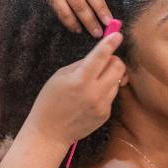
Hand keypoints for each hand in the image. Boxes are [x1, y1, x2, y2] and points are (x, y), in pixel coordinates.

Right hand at [27, 32, 124, 146]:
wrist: (50, 133)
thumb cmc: (50, 101)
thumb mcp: (60, 76)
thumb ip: (81, 65)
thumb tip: (100, 56)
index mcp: (80, 80)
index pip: (100, 57)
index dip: (110, 43)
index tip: (118, 35)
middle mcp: (95, 93)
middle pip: (118, 67)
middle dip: (113, 60)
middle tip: (104, 61)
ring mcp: (102, 105)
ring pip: (117, 80)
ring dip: (109, 76)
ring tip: (92, 82)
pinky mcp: (106, 114)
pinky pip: (111, 95)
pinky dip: (105, 90)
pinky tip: (90, 97)